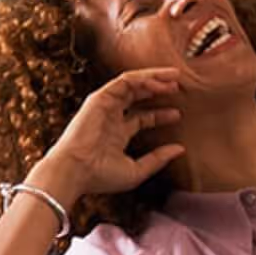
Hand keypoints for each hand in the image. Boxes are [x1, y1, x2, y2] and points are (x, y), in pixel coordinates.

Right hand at [27, 68, 189, 203]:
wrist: (75, 171)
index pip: (142, 118)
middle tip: (179, 87)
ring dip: (153, 78)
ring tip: (174, 77)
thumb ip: (158, 159)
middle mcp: (111, 118)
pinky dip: (142, 78)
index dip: (160, 115)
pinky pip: (124, 81)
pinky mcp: (100, 98)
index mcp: (117, 134)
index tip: (178, 115)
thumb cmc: (100, 177)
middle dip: (158, 89)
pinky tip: (158, 82)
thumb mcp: (136, 171)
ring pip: (132, 84)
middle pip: (138, 96)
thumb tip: (180, 149)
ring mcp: (105, 106)